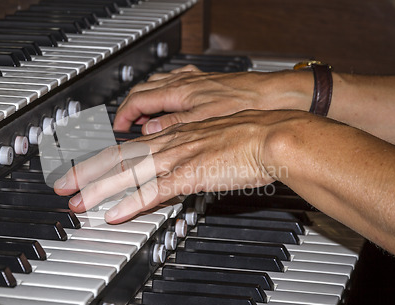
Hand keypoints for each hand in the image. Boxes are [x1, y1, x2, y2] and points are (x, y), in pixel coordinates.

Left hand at [54, 110, 295, 223]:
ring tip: (78, 202)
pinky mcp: (192, 174)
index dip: (102, 159)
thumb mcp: (209, 141)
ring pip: (129, 173)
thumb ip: (186, 154)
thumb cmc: (248, 138)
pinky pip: (155, 191)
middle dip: (87, 173)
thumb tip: (173, 168)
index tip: (83, 169)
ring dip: (100, 189)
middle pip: (119, 158)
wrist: (272, 135)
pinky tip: (115, 214)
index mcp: (174, 136)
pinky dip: (131, 203)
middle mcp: (170, 143)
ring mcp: (179, 158)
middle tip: (63, 186)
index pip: (128, 147)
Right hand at [113, 65, 312, 134]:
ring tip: (145, 117)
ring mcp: (195, 83)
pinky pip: (176, 85)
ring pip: (159, 85)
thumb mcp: (204, 122)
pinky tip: (172, 104)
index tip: (118, 127)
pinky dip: (165, 95)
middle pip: (144, 90)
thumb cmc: (245, 104)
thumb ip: (173, 124)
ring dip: (147, 100)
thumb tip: (150, 131)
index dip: (124, 114)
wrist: (275, 96)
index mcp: (179, 92)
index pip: (139, 99)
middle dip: (130, 107)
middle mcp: (184, 84)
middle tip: (126, 124)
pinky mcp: (207, 85)